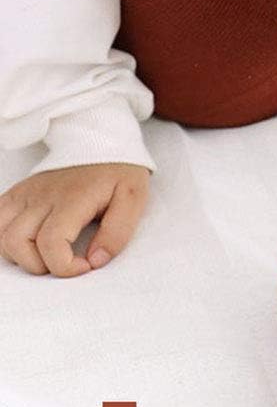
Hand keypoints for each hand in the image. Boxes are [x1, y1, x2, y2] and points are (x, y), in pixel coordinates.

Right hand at [0, 163, 149, 276]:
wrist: (102, 140)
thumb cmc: (119, 170)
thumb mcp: (133, 199)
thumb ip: (117, 232)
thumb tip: (96, 261)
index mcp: (72, 198)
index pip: (50, 242)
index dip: (64, 266)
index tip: (86, 265)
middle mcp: (42, 196)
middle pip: (17, 242)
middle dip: (40, 265)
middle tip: (67, 261)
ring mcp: (26, 193)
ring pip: (1, 234)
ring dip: (20, 254)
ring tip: (48, 253)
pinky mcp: (19, 192)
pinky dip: (5, 236)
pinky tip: (28, 241)